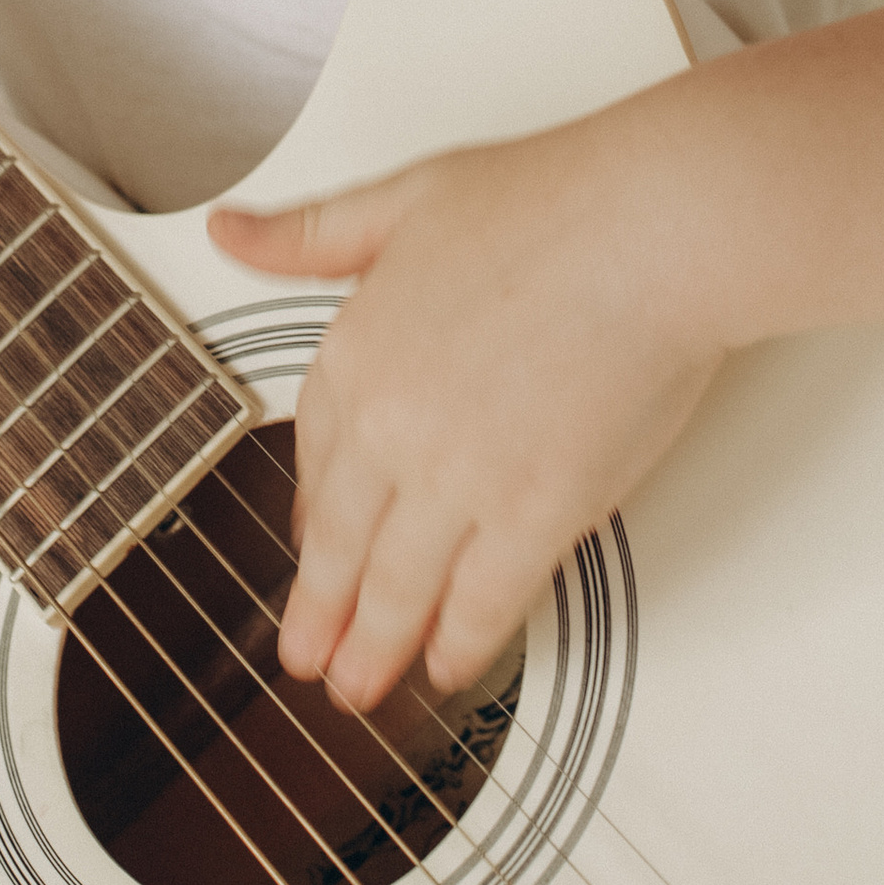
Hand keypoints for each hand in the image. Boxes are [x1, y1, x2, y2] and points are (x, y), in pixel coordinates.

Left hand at [206, 105, 722, 715]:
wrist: (653, 228)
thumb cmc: (555, 201)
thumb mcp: (405, 198)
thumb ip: (312, 234)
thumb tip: (230, 231)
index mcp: (355, 350)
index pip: (315, 456)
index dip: (312, 514)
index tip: (312, 545)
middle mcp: (393, 423)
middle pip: (342, 542)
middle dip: (321, 615)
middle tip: (307, 659)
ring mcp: (461, 476)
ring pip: (399, 587)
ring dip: (375, 649)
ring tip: (360, 686)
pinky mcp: (535, 512)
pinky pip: (483, 602)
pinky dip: (461, 644)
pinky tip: (449, 665)